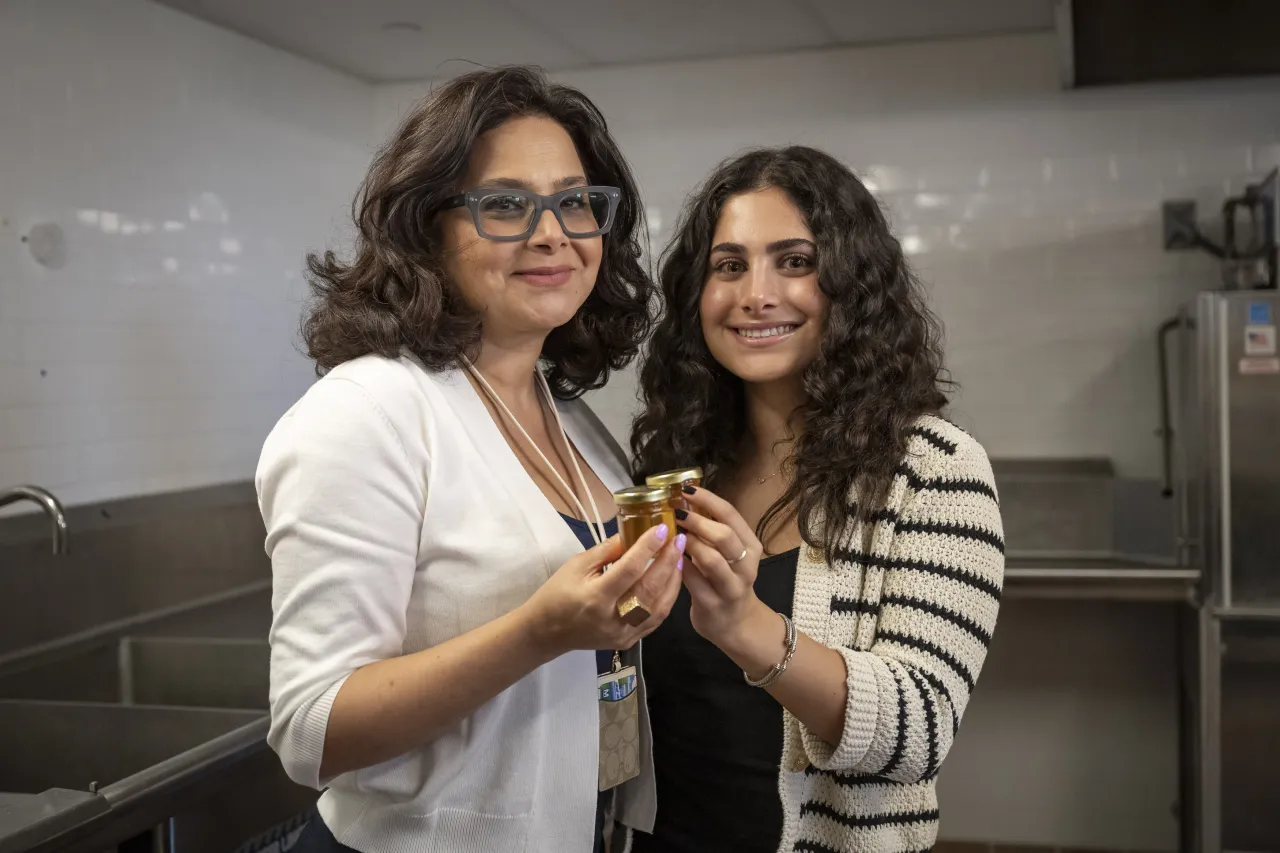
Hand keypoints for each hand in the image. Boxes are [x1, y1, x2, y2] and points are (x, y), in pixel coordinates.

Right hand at [522, 525, 684, 655]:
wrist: (547, 632)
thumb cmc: (557, 594)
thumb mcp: (577, 565)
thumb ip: (607, 550)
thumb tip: (633, 532)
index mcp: (596, 597)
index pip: (630, 569)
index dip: (648, 547)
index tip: (661, 528)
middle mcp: (613, 618)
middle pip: (650, 588)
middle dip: (668, 562)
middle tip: (679, 540)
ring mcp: (623, 633)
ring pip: (660, 608)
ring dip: (673, 581)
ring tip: (679, 558)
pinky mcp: (629, 641)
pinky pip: (655, 620)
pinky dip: (667, 599)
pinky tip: (671, 581)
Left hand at [677, 487, 775, 653]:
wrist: (736, 624)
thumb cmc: (726, 580)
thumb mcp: (728, 554)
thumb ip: (713, 531)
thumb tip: (684, 500)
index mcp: (750, 546)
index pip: (731, 515)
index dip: (707, 499)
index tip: (686, 490)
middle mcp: (746, 566)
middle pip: (724, 536)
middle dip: (697, 521)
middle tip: (676, 513)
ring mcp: (731, 587)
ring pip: (711, 560)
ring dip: (689, 544)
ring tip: (673, 535)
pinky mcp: (713, 605)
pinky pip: (693, 582)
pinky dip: (679, 566)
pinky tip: (668, 558)